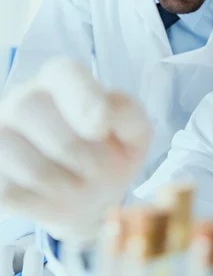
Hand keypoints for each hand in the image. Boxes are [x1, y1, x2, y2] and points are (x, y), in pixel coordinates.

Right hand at [0, 58, 150, 242]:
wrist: (86, 189)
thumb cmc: (111, 150)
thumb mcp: (133, 129)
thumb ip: (128, 114)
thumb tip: (104, 112)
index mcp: (64, 80)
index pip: (67, 76)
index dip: (85, 101)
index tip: (99, 127)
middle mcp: (27, 97)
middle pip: (61, 138)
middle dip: (91, 164)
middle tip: (101, 170)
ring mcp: (0, 130)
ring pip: (37, 172)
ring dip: (69, 189)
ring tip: (78, 184)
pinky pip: (11, 192)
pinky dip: (41, 203)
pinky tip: (49, 193)